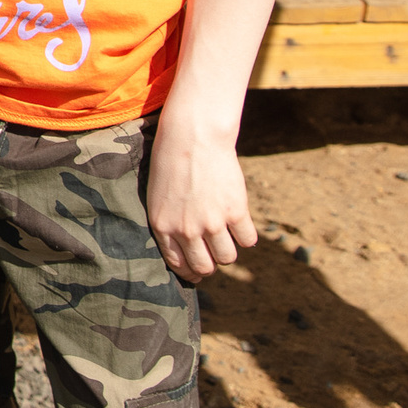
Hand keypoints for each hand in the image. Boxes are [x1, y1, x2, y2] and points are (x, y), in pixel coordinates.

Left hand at [145, 123, 257, 281]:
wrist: (193, 136)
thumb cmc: (172, 162)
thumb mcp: (159, 196)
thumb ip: (170, 223)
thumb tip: (187, 247)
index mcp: (162, 226)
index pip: (179, 264)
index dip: (191, 271)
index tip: (198, 271)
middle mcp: (186, 229)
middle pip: (205, 267)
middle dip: (211, 265)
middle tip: (214, 255)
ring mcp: (212, 222)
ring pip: (228, 257)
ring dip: (228, 251)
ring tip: (226, 236)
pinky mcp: (235, 212)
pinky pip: (248, 240)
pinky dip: (246, 235)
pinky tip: (240, 224)